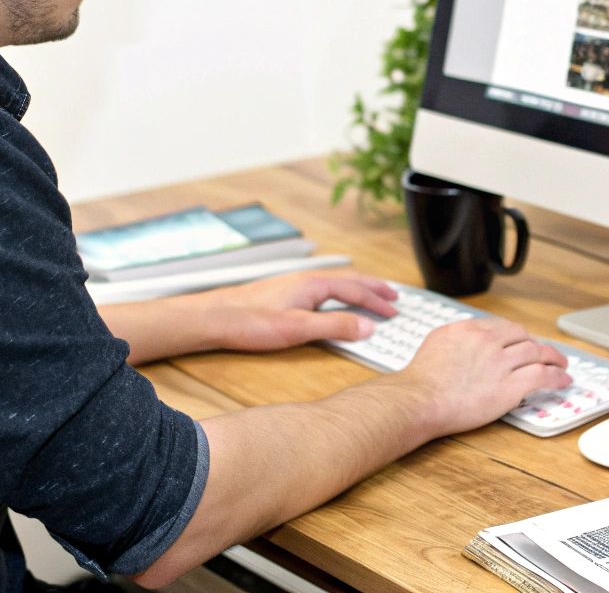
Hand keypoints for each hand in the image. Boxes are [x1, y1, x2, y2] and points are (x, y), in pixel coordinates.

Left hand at [190, 271, 399, 352]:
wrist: (214, 318)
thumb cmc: (250, 321)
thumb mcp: (298, 328)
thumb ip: (335, 327)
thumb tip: (368, 326)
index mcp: (313, 284)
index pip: (355, 290)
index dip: (377, 301)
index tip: (394, 311)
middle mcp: (305, 280)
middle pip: (348, 280)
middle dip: (373, 288)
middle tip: (393, 295)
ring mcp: (293, 286)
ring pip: (334, 284)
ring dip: (356, 290)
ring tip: (369, 296)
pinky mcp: (283, 295)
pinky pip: (321, 290)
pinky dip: (338, 295)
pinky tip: (332, 304)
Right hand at [394, 317, 571, 434]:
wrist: (420, 400)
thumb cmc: (421, 380)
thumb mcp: (436, 343)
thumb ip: (456, 337)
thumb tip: (466, 339)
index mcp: (470, 329)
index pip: (502, 326)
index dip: (516, 336)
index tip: (521, 343)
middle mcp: (488, 341)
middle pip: (522, 337)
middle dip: (535, 345)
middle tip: (542, 354)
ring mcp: (501, 362)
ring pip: (538, 353)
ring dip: (554, 358)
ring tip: (562, 364)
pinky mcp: (511, 386)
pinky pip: (542, 375)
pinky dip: (557, 376)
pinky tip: (563, 380)